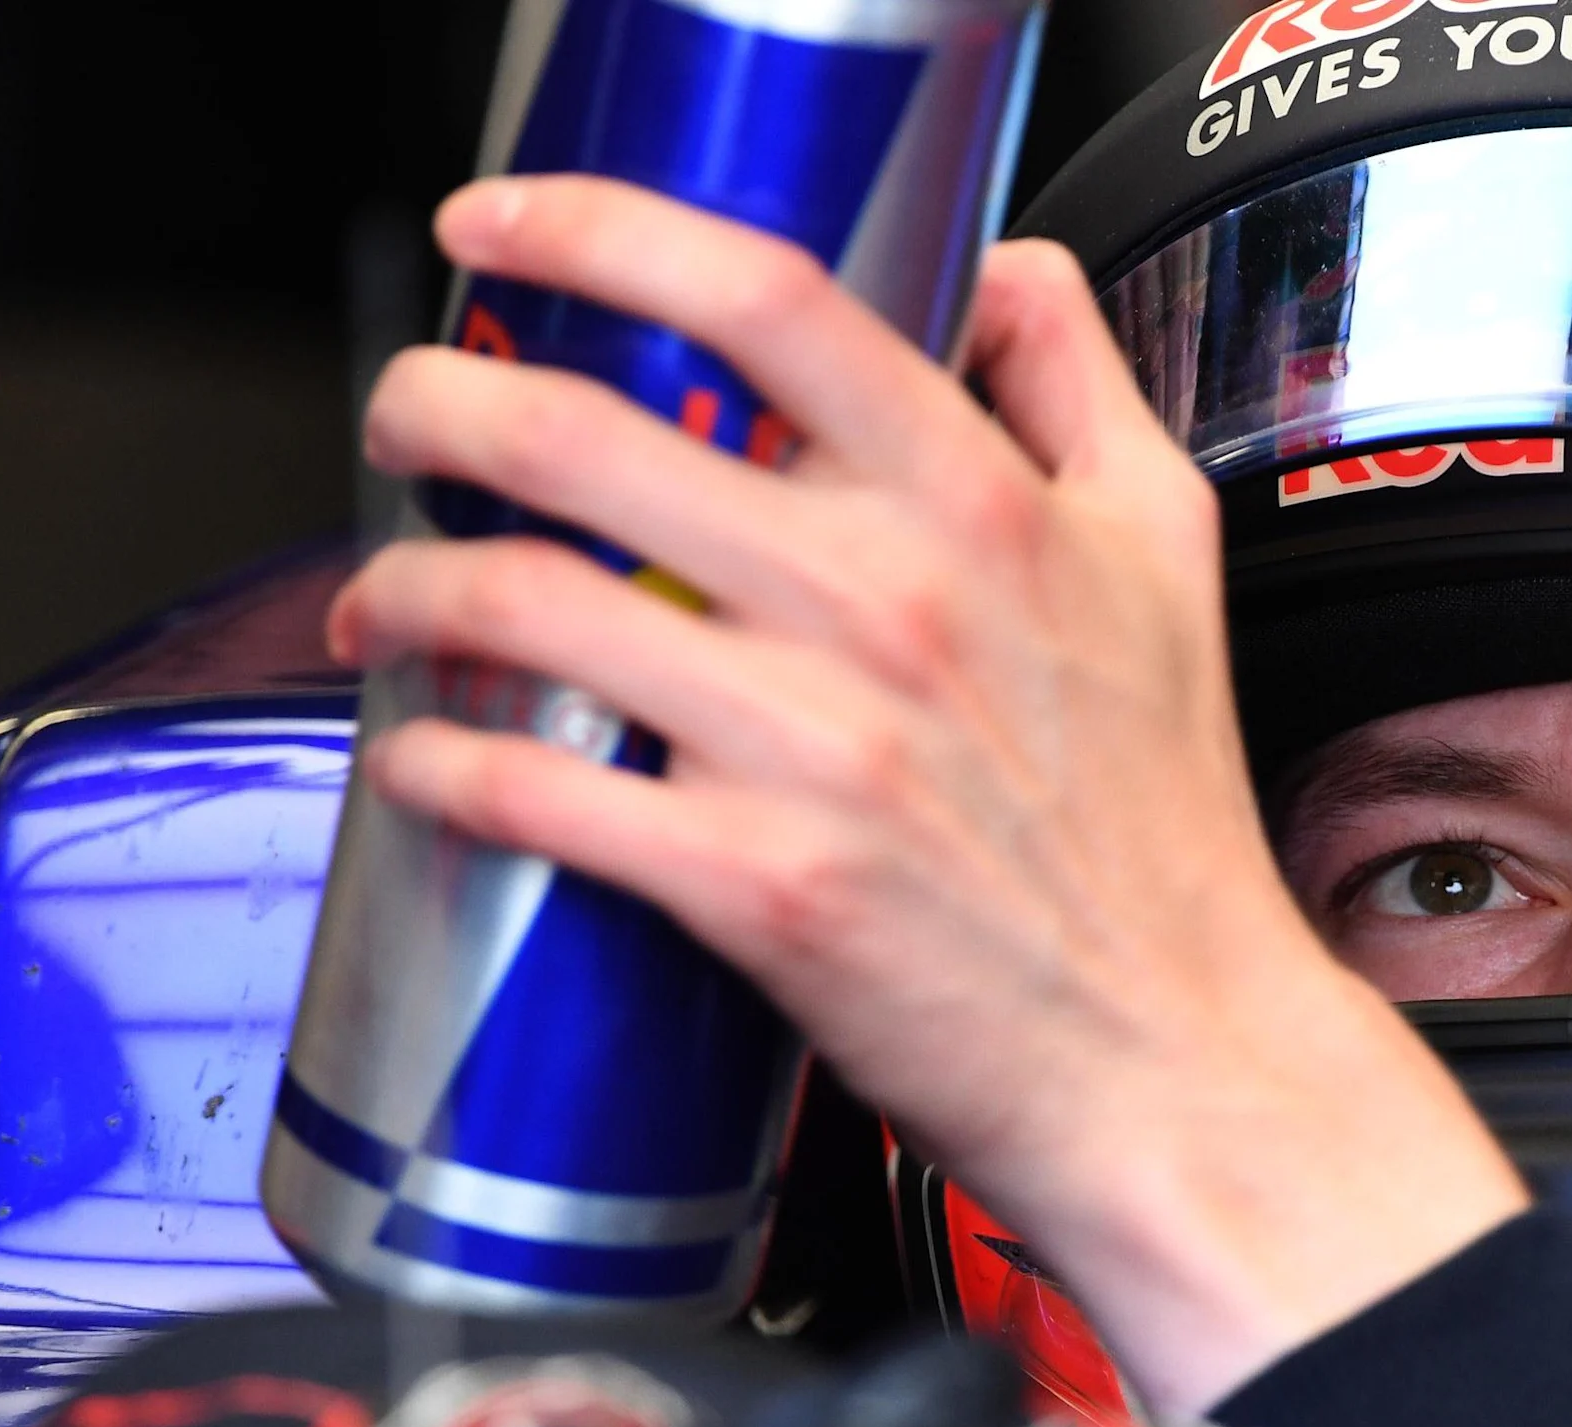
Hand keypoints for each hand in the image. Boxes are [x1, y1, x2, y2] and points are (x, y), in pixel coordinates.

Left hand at [326, 177, 1525, 1414]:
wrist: (1180, 1053)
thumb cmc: (1166, 828)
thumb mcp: (1170, 556)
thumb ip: (1081, 383)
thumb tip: (1000, 273)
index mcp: (983, 507)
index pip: (768, 301)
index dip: (600, 232)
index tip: (508, 228)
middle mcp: (891, 606)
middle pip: (594, 438)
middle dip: (445, 406)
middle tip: (409, 418)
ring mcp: (819, 749)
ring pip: (534, 609)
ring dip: (414, 587)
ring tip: (391, 597)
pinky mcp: (761, 888)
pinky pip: (544, 794)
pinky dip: (444, 764)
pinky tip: (423, 755)